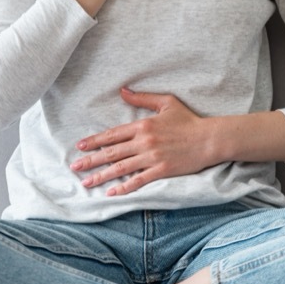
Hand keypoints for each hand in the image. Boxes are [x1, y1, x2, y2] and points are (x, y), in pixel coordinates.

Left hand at [70, 88, 219, 196]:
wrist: (209, 138)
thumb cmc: (189, 120)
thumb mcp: (166, 103)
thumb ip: (142, 98)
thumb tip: (123, 90)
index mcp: (143, 125)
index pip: (113, 134)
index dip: (95, 141)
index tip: (80, 146)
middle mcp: (144, 142)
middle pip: (112, 152)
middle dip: (91, 160)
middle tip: (75, 167)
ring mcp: (152, 157)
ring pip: (121, 168)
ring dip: (102, 175)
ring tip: (86, 182)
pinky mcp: (161, 170)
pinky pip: (138, 180)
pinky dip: (124, 187)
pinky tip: (111, 192)